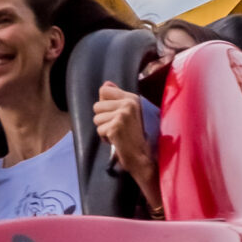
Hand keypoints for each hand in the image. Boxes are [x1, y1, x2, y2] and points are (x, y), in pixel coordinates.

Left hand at [93, 81, 162, 212]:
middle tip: (118, 128)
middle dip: (103, 119)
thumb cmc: (137, 137)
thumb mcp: (132, 113)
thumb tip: (105, 84)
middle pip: (97, 106)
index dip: (105, 105)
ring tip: (118, 135)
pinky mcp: (116, 127)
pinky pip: (99, 130)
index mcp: (132, 98)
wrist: (145, 158)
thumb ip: (119, 98)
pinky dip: (105, 139)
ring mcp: (122, 115)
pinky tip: (117, 141)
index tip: (115, 115)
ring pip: (96, 119)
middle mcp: (128, 104)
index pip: (104, 90)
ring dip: (104, 129)